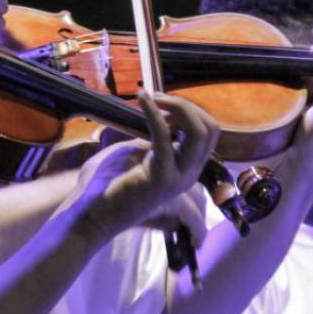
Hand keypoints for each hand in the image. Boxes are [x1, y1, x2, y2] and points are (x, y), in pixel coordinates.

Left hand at [68, 91, 218, 243]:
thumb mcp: (147, 157)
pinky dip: (153, 111)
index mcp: (190, 168)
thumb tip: (165, 115)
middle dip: (187, 106)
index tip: (166, 107)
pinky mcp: (160, 176)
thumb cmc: (118, 185)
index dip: (192, 113)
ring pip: (197, 132)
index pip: (210, 132)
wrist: (102, 215)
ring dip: (177, 107)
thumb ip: (160, 139)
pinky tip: (141, 98)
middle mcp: (191, 174)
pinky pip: (163, 135)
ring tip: (153, 98)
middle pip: (209, 129)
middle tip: (160, 99)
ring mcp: (179, 176)